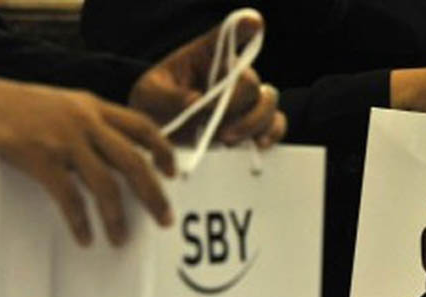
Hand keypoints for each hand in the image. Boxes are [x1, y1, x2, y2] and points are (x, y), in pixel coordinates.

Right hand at [0, 70, 173, 245]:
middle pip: (133, 161)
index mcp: (96, 107)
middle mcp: (86, 122)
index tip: (173, 174)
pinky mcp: (40, 158)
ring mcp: (64, 140)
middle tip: (164, 219)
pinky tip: (86, 236)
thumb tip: (129, 163)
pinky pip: (69, 197)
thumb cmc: (28, 109)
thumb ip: (98, 127)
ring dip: (117, 216)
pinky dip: (80, 221)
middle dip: (153, 194)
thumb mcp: (70, 106)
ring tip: (120, 238)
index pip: (142, 125)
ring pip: (104, 184)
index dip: (162, 150)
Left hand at [129, 14, 286, 147]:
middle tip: (218, 129)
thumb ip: (169, 97)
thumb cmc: (153, 106)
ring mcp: (244, 98)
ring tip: (227, 140)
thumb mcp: (149, 96)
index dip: (243, 27)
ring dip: (252, 123)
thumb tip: (197, 102)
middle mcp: (230, 73)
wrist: (159, 135)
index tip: (254, 24)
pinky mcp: (252, 122)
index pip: (226, 35)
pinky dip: (272, 133)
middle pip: (250, 82)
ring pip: (267, 101)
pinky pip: (276, 123)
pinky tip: (258, 144)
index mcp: (205, 56)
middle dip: (235, 105)